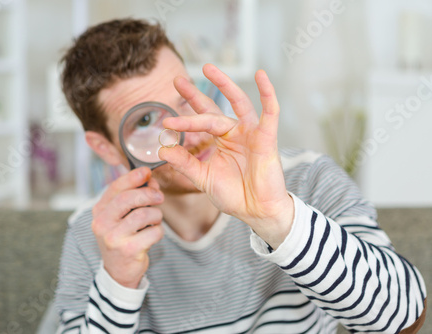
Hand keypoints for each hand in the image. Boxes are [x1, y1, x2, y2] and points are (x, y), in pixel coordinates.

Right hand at [91, 167, 164, 287]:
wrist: (119, 271)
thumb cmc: (122, 237)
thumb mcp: (120, 216)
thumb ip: (132, 197)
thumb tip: (150, 180)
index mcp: (99, 211)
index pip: (115, 187)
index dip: (133, 177)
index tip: (147, 171)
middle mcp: (102, 224)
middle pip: (128, 198)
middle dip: (149, 194)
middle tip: (159, 196)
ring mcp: (113, 238)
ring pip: (144, 214)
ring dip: (156, 214)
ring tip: (155, 220)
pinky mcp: (128, 250)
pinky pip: (153, 232)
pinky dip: (158, 230)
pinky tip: (153, 234)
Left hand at [159, 64, 293, 248]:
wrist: (256, 211)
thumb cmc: (233, 194)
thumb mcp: (203, 177)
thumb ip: (184, 163)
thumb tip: (161, 150)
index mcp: (219, 141)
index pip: (199, 123)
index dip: (183, 119)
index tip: (165, 121)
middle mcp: (234, 133)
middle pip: (213, 109)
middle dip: (195, 95)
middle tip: (177, 80)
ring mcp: (251, 133)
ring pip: (238, 103)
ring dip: (224, 85)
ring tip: (208, 68)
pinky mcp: (267, 137)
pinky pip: (270, 112)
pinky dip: (268, 94)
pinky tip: (262, 76)